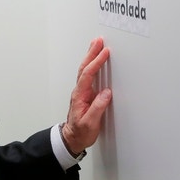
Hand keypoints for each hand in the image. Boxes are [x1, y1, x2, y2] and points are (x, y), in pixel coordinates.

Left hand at [61, 37, 111, 155]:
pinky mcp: (86, 94)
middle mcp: (80, 91)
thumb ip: (98, 107)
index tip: (105, 52)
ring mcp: (82, 92)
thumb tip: (106, 93)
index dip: (96, 62)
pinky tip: (96, 60)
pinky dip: (92, 65)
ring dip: (91, 56)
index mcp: (80, 96)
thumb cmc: (81, 132)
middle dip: (92, 53)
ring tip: (97, 45)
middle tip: (98, 41)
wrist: (72, 138)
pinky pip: (89, 75)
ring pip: (85, 70)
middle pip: (85, 68)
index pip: (88, 75)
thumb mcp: (90, 123)